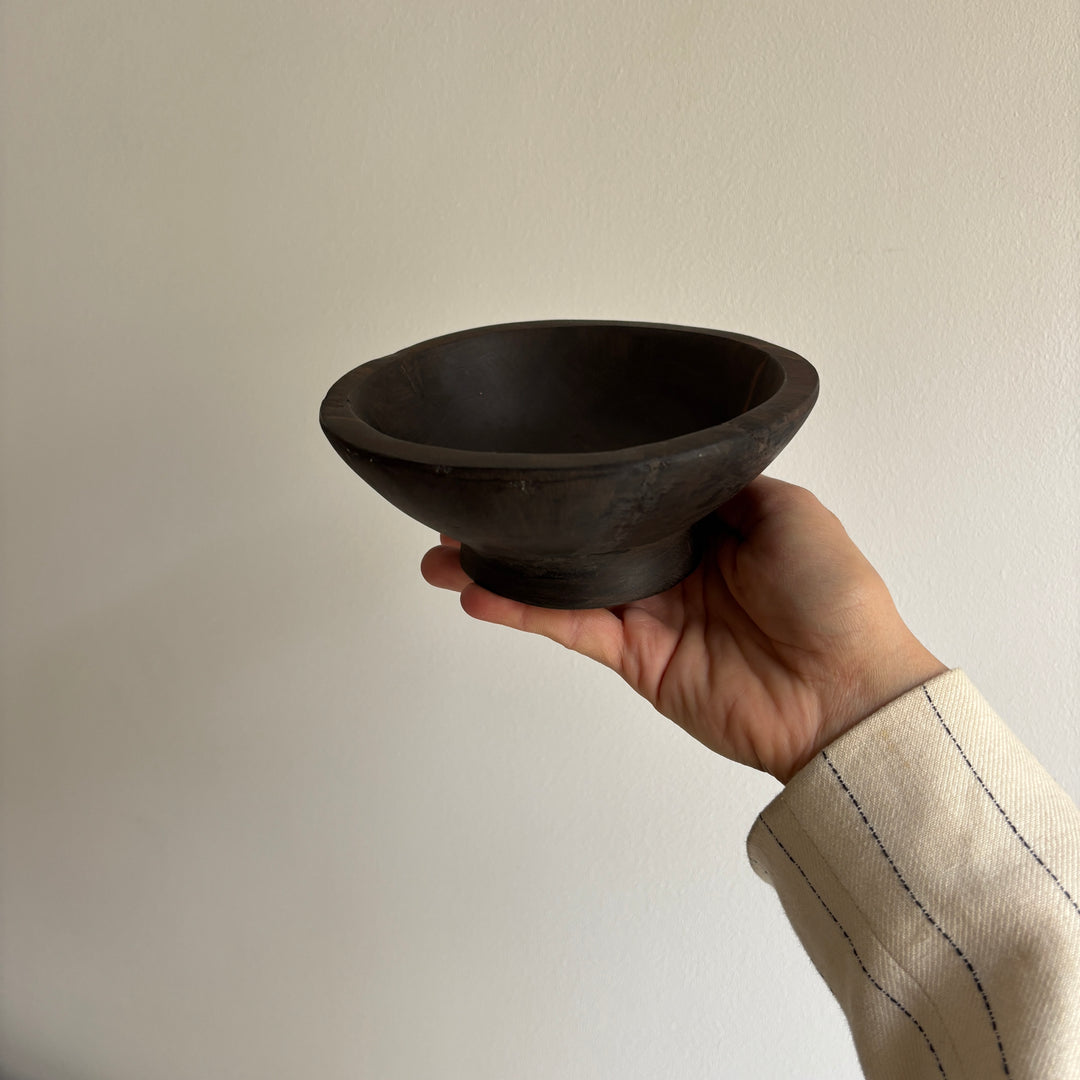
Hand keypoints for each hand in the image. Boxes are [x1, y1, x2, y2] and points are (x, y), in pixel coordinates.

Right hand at [421, 477, 945, 782]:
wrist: (845, 691)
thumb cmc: (834, 597)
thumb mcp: (791, 510)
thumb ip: (729, 482)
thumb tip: (685, 461)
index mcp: (708, 529)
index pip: (631, 499)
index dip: (584, 482)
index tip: (538, 460)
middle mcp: (670, 568)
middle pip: (582, 541)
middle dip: (526, 526)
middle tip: (466, 510)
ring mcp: (647, 614)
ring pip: (561, 583)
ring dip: (501, 568)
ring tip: (443, 552)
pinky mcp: (634, 658)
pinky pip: (569, 626)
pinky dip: (523, 609)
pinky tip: (477, 590)